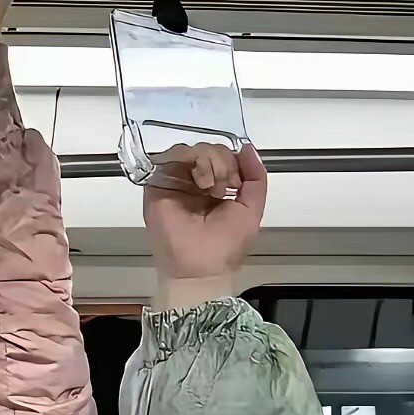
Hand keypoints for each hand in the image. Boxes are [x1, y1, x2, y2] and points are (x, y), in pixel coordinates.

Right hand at [143, 144, 267, 309]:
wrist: (199, 266)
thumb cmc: (225, 245)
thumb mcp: (252, 209)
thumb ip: (256, 178)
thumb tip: (247, 148)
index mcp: (214, 186)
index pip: (223, 157)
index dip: (233, 162)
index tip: (237, 183)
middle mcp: (192, 181)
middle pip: (208, 150)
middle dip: (223, 163)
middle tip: (223, 188)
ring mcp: (174, 181)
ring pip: (191, 150)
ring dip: (209, 162)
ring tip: (210, 188)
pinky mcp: (157, 183)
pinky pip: (171, 156)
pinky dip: (190, 160)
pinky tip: (199, 182)